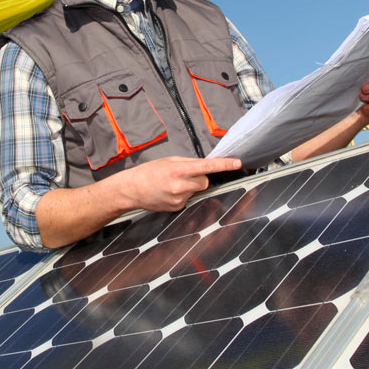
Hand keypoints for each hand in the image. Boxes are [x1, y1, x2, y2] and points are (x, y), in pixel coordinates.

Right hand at [112, 155, 244, 212]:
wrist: (131, 189)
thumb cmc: (148, 172)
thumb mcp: (168, 161)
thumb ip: (188, 163)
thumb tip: (204, 165)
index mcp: (179, 169)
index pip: (207, 166)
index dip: (224, 164)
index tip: (237, 163)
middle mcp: (180, 185)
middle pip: (205, 181)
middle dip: (200, 177)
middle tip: (184, 175)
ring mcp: (179, 198)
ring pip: (197, 190)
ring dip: (190, 186)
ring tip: (172, 184)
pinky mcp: (177, 207)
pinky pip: (188, 199)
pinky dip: (183, 195)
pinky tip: (169, 193)